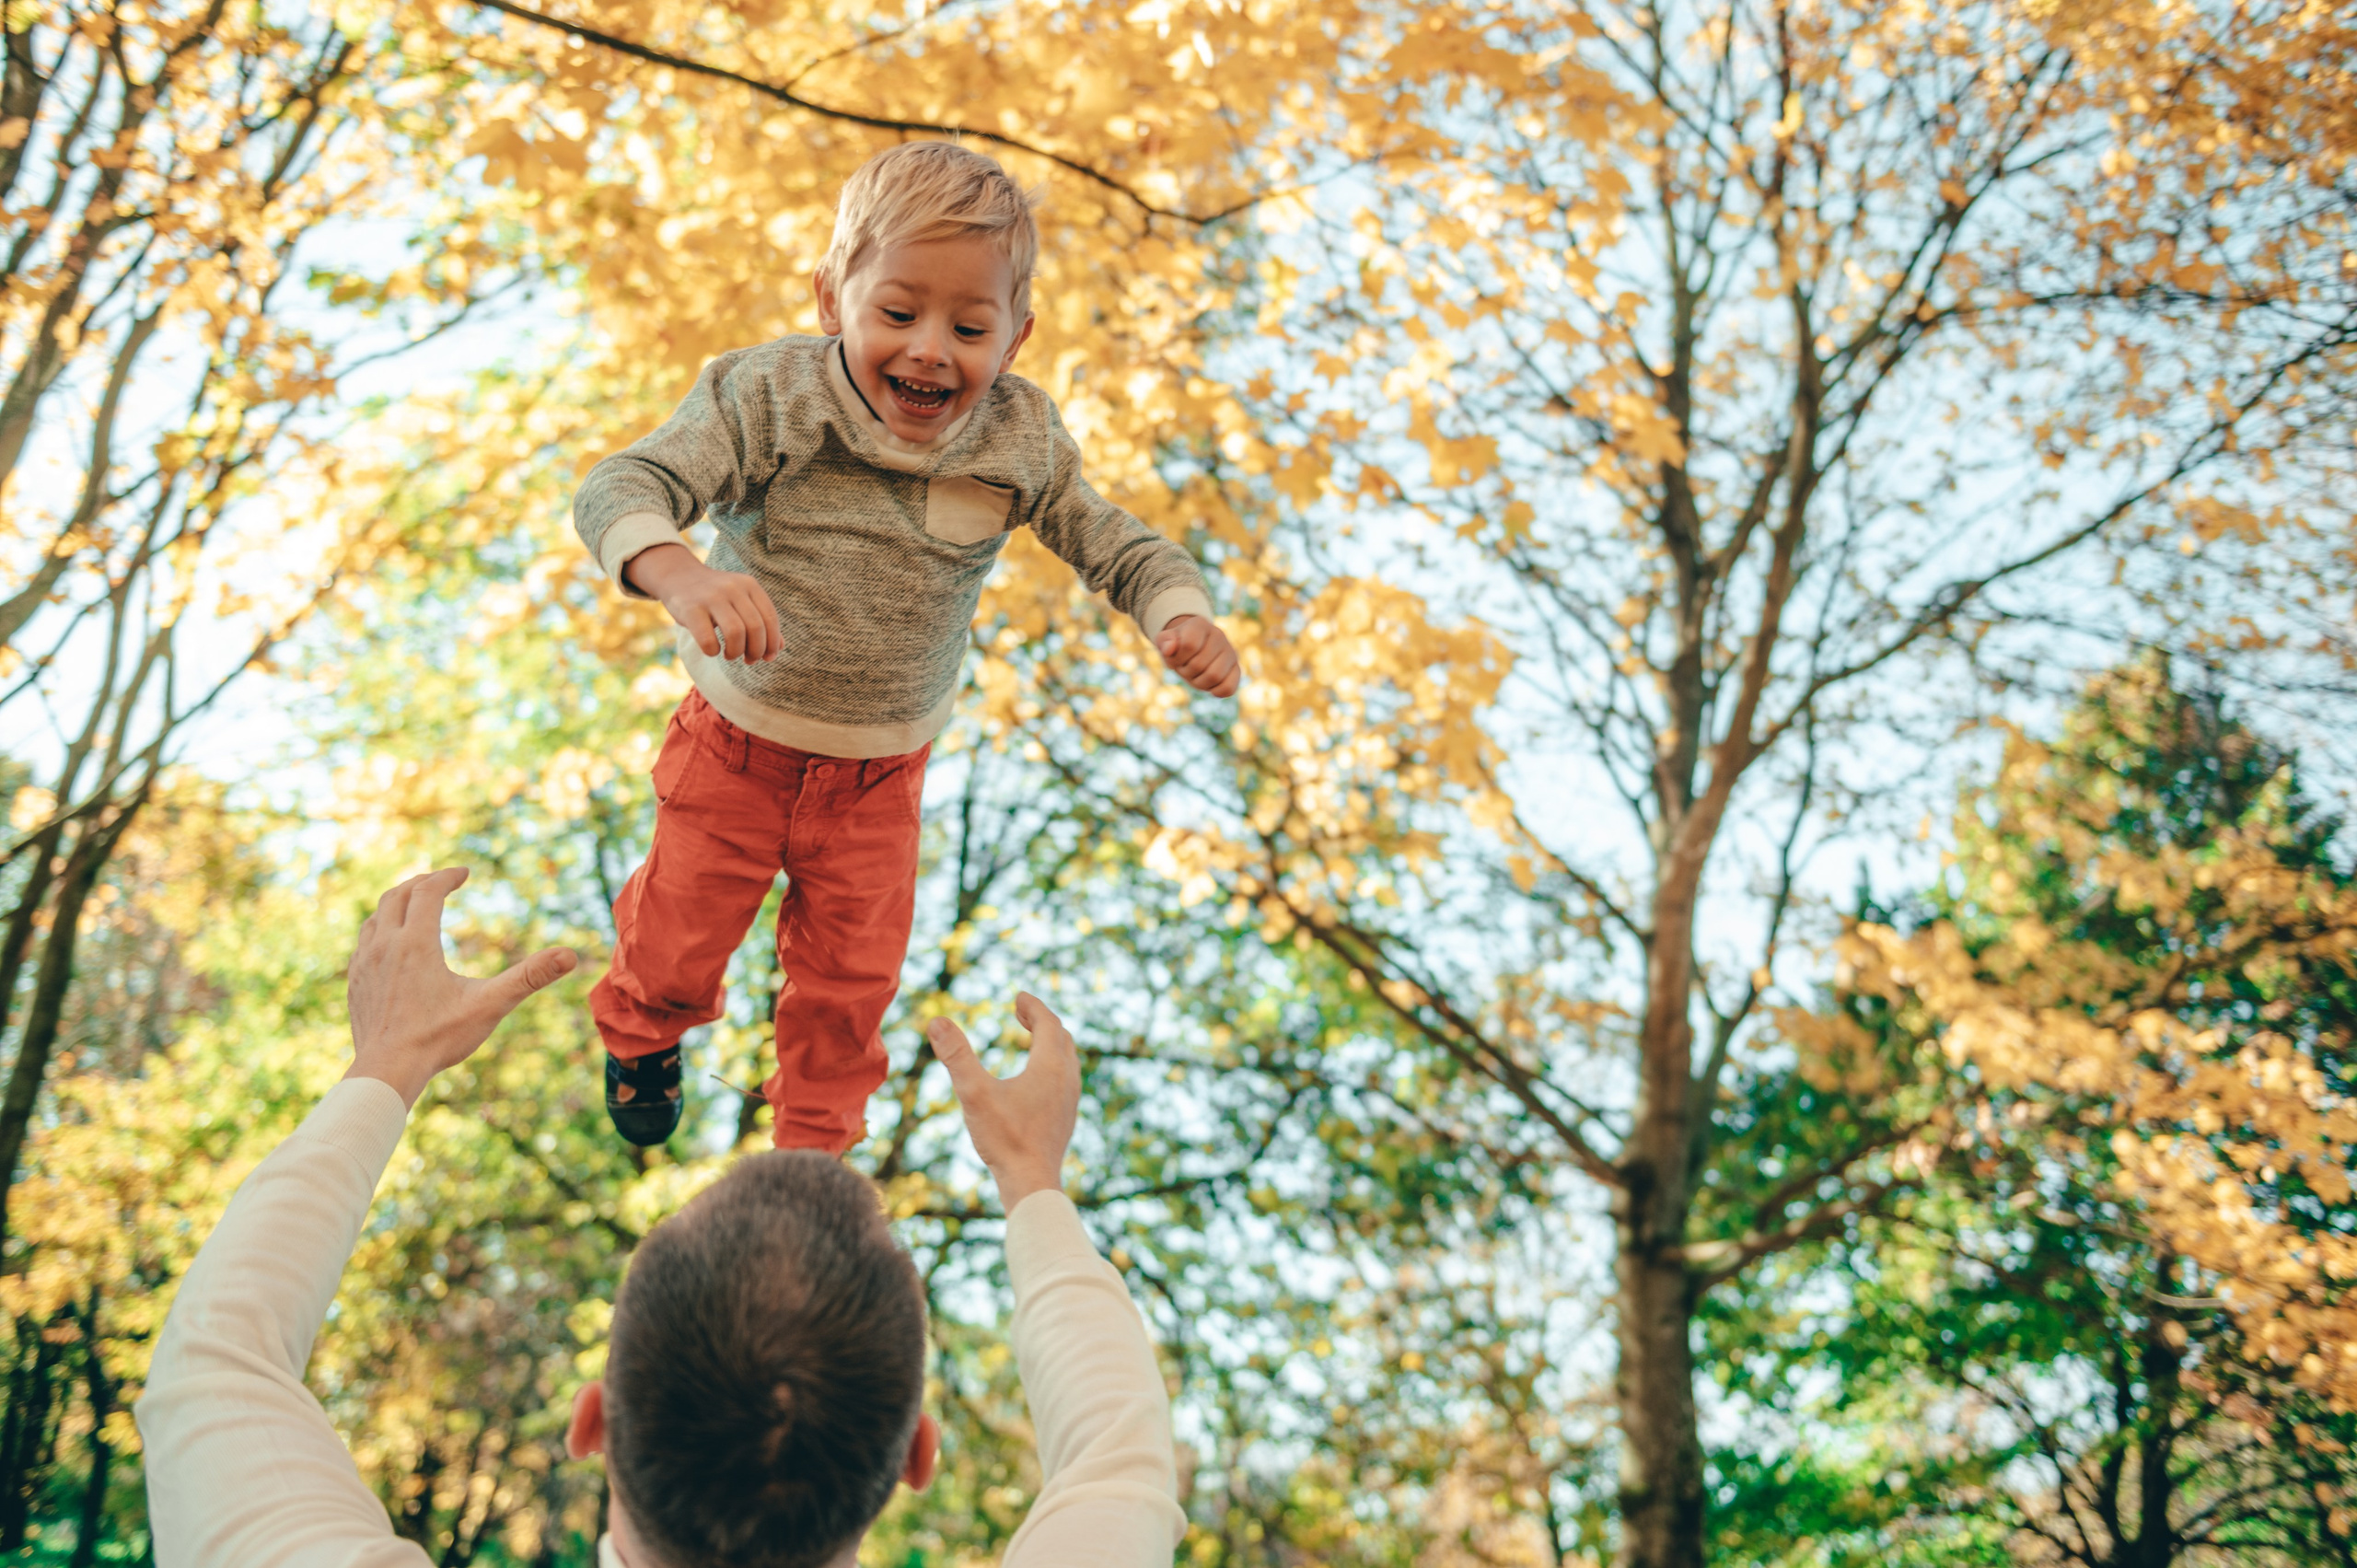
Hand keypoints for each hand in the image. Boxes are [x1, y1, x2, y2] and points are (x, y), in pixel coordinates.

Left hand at [343, 868, 577, 1107]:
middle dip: (421, 882)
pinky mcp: (355, 981)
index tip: (465, 873)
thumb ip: (530, 977)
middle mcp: (384, 944)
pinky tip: (391, 942)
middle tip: (442, 881)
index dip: (448, 877)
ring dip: (397, 902)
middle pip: (397, 895)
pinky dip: (380, 928)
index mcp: (416, 942)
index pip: (428, 891)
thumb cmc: (438, 1038)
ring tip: (414, 903)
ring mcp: (364, 963)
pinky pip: (364, 941)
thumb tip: (570, 955)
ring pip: (376, 915)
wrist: (387, 1071)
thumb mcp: (490, 1004)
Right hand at [627, 543, 783, 662]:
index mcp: (749, 585)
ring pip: (735, 633)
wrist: (679, 577)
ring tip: (731, 655)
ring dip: (736, 652)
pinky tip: (712, 650)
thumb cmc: (716, 597)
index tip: (768, 657)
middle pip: (755, 627)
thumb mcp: (741, 601)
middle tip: (749, 659)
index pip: (770, 618)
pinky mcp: (690, 609)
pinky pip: (708, 639)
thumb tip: (778, 648)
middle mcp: (732, 588)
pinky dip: (713, 651)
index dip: (772, 642)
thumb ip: (761, 620)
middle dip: (756, 650)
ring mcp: (711, 597)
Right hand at [929, 992, 1079, 1209]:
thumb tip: (936, 1021)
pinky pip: (1065, 1079)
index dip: (1033, 1006)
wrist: (1032, 1182)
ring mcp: (1070, 1100)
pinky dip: (1052, 1065)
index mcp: (1050, 1066)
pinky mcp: (1067, 1118)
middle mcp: (1067, 1078)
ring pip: (1067, 1059)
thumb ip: (956, 1056)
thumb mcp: (974, 1093)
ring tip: (1031, 1039)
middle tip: (1021, 1012)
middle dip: (1041, 1021)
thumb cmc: (1004, 1138)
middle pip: (1061, 1037)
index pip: (1049, 1022)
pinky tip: (1035, 1080)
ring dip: (1050, 1042)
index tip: (1018, 997)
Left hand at [1154, 614, 1241, 696]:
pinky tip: (1209, 686)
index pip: (1189, 645)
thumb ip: (1164, 642)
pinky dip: (1215, 691)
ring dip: (1199, 683)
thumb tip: (1169, 649)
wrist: (1193, 650)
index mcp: (1199, 624)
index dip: (1177, 659)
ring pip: (1214, 676)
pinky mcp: (1236, 669)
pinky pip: (1228, 687)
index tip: (1175, 658)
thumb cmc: (1177, 647)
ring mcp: (1230, 652)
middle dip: (1186, 672)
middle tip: (1185, 668)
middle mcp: (1219, 635)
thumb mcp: (1164, 641)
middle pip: (1199, 664)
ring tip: (1196, 675)